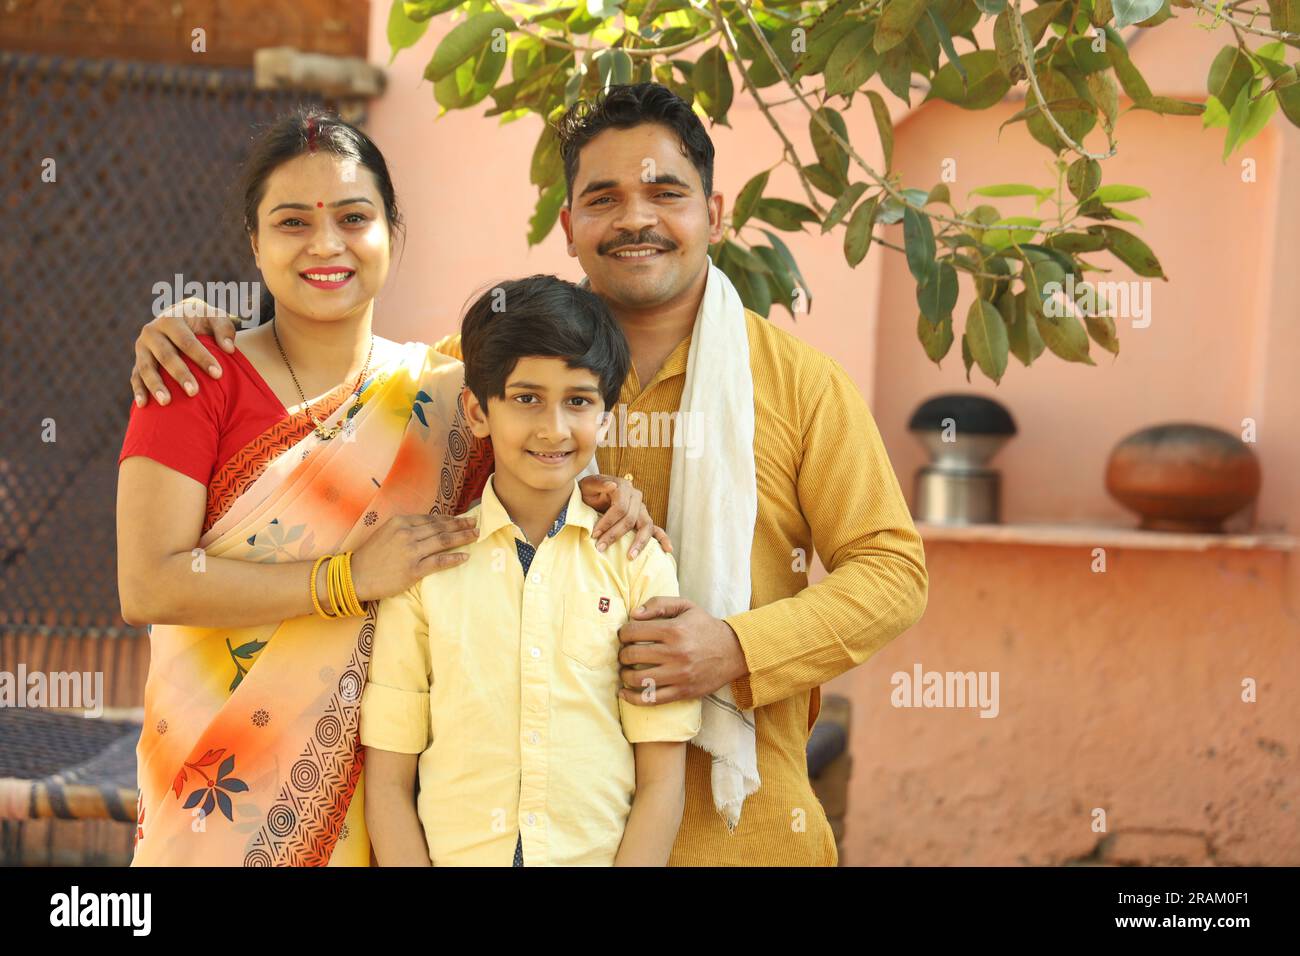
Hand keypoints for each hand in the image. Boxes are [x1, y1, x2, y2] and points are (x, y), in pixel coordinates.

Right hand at [131, 297, 241, 406]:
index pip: (187, 341)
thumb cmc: (202, 321)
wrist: (178, 318)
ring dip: (155, 386)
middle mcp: (152, 332)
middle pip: (166, 356)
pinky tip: (144, 404)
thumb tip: (229, 349)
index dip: (202, 357)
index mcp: (171, 320)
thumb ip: (225, 329)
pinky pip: (135, 377)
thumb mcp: (215, 318)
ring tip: (167, 402)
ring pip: (146, 368)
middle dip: (180, 374)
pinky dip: (139, 390)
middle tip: (194, 392)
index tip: (218, 374)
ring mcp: (142, 348)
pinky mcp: (138, 361)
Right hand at [349, 514, 478, 601]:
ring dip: (462, 538)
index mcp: (400, 522)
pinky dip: (453, 558)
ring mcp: (410, 551)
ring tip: (475, 536)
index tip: (462, 519)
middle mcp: (407, 533)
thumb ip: (406, 528)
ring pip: (443, 541)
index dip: (450, 519)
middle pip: (441, 528)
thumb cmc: (371, 555)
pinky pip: (438, 562)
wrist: (355, 576)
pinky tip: (465, 556)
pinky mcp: (413, 570)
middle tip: (476, 524)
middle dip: (461, 525)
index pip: (432, 519)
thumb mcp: (386, 533)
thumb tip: (429, 526)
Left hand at [578, 474, 672, 557]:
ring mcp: (641, 509)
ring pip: (646, 526)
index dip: (607, 522)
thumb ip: (599, 483)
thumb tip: (613, 486)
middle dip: (615, 535)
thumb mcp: (588, 484)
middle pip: (631, 519)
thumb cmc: (588, 491)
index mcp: (624, 487)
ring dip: (639, 542)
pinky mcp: (643, 519)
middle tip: (600, 547)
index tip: (594, 534)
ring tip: (630, 556)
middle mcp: (636, 497)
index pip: (620, 507)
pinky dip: (663, 539)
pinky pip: (656, 529)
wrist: (590, 494)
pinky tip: (667, 549)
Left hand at [616, 597, 748, 705]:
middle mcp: (675, 653)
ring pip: (637, 679)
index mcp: (674, 630)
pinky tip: (624, 692)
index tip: (624, 636)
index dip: (622, 633)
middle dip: (622, 654)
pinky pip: (651, 699)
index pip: (633, 631)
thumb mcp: (686, 606)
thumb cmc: (705, 627)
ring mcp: (679, 675)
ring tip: (626, 670)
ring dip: (624, 675)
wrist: (734, 651)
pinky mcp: (682, 691)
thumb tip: (633, 614)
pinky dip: (632, 698)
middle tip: (624, 653)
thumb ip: (658, 604)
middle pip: (632, 655)